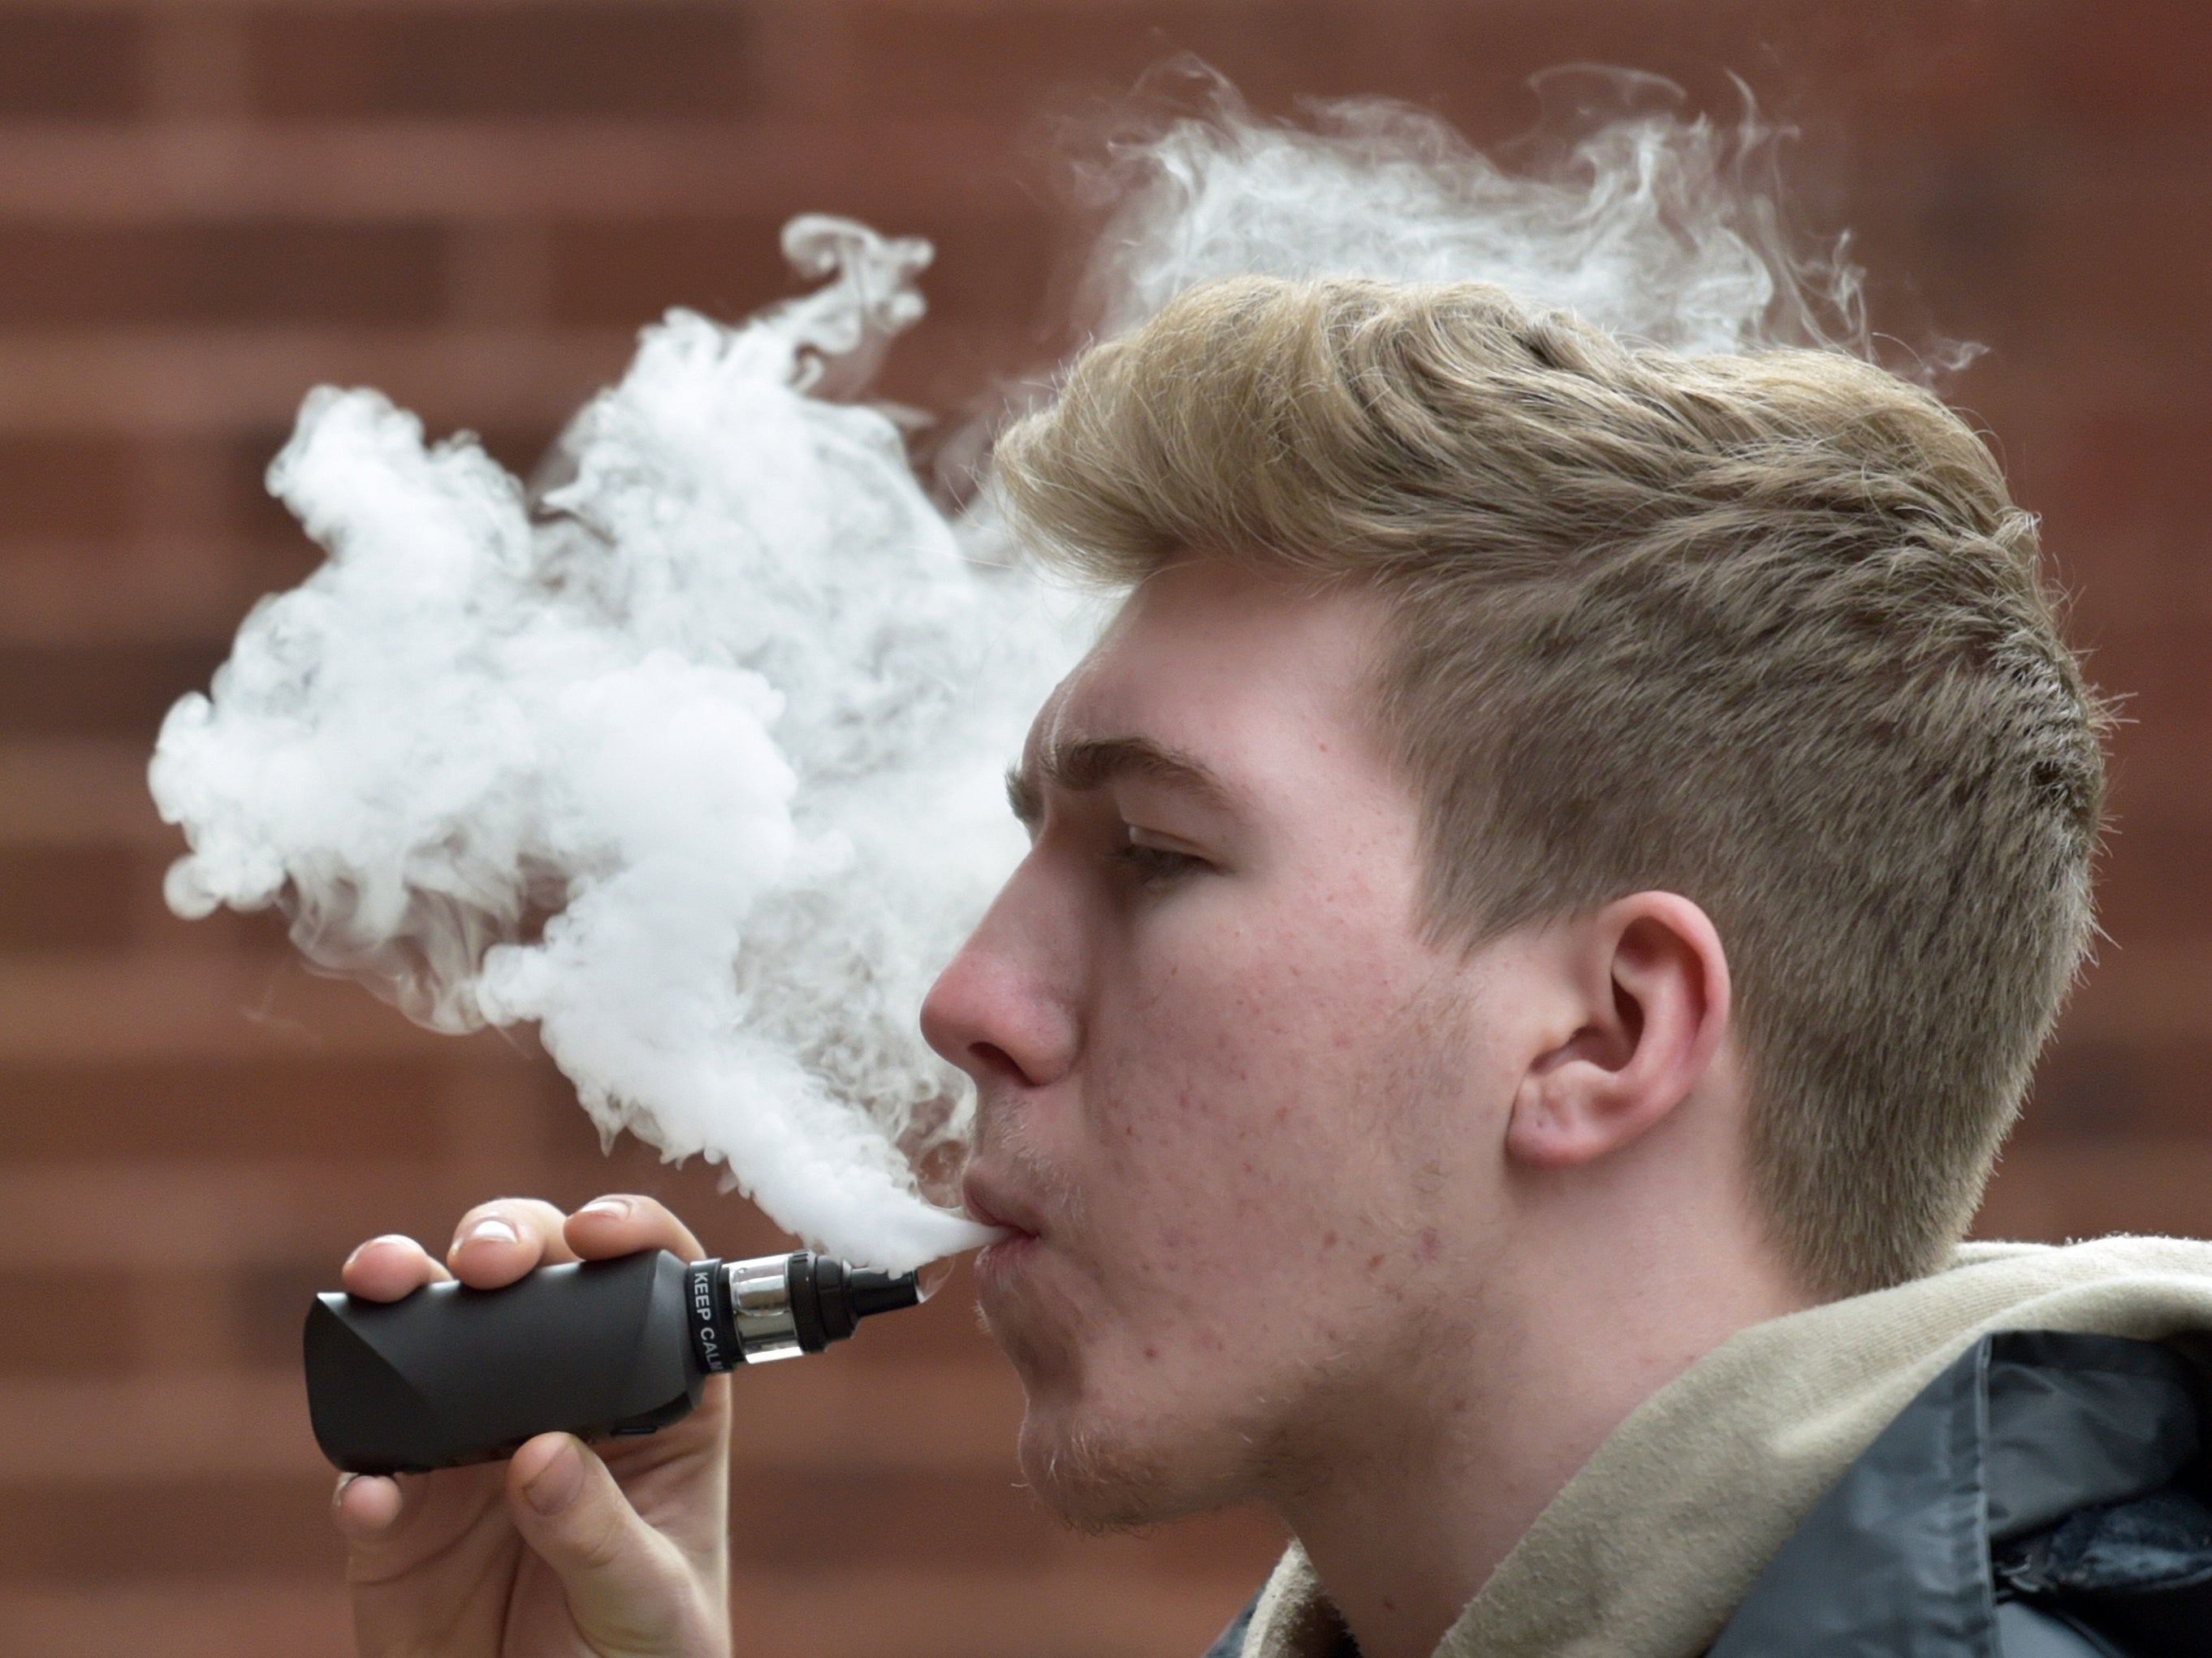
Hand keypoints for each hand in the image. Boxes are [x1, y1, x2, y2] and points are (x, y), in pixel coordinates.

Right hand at [332, 1196, 731, 1656]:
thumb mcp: (651, 1603)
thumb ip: (601, 1533)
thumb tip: (541, 1454)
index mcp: (653, 1403)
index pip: (652, 1288)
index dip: (629, 1234)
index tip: (597, 1231)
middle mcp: (558, 1401)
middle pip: (531, 1280)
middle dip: (503, 1241)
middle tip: (487, 1258)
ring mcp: (469, 1448)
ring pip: (428, 1338)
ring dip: (402, 1293)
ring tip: (390, 1284)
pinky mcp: (397, 1517)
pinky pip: (364, 1468)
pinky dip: (359, 1465)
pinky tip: (374, 1490)